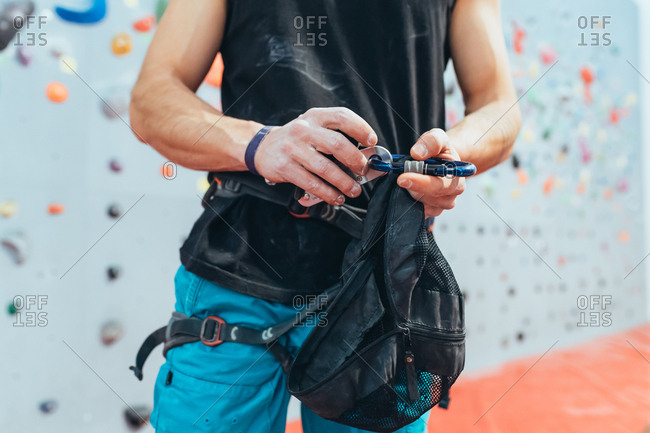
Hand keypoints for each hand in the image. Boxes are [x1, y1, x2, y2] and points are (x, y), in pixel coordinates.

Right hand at [254, 107, 377, 205]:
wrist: (263, 147)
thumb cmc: (296, 140)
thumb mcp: (313, 128)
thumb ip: (334, 136)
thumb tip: (363, 157)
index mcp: (315, 117)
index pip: (342, 116)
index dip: (360, 128)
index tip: (371, 141)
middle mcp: (303, 130)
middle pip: (337, 144)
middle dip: (355, 160)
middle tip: (363, 171)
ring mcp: (293, 149)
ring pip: (326, 168)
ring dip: (344, 183)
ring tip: (354, 190)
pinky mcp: (285, 167)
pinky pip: (311, 183)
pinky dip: (328, 193)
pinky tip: (336, 197)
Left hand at [397, 128, 465, 217]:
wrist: (441, 162)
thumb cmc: (440, 151)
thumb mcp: (438, 137)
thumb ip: (431, 142)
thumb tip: (417, 153)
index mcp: (457, 174)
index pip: (440, 183)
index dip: (421, 182)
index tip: (404, 178)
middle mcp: (452, 192)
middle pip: (431, 197)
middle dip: (413, 188)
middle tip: (399, 179)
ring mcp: (442, 204)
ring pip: (423, 205)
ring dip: (411, 194)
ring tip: (406, 180)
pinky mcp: (432, 211)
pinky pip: (418, 212)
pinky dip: (408, 202)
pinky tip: (406, 192)